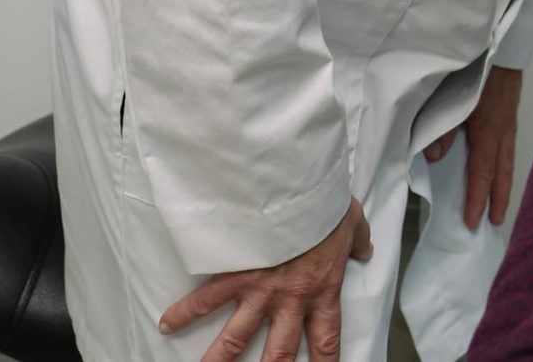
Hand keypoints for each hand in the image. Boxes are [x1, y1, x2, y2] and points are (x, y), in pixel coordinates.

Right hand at [160, 199, 371, 361]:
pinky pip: (206, 298)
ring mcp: (260, 291)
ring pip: (234, 339)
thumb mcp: (353, 222)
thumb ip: (359, 242)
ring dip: (217, 361)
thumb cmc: (327, 204)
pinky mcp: (236, 273)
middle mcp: (290, 300)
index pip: (325, 339)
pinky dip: (184, 312)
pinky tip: (167, 323)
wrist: (301, 187)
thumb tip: (366, 250)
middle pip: (277, 354)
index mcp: (322, 290)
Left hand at [423, 64, 523, 228]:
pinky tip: (501, 169)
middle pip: (503, 173)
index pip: (482, 174)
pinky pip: (509, 148)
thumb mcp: (451, 99)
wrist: (502, 47)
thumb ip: (442, 129)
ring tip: (501, 204)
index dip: (477, 200)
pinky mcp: (509, 115)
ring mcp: (509, 124)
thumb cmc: (475, 72)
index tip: (473, 222)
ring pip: (508, 161)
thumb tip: (434, 158)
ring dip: (505, 184)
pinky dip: (506, 166)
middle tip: (495, 223)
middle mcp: (503, 133)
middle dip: (499, 199)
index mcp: (488, 132)